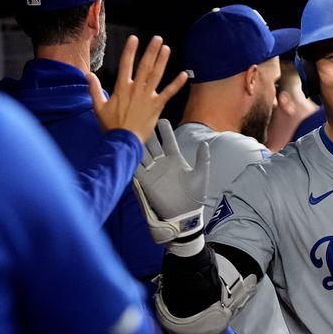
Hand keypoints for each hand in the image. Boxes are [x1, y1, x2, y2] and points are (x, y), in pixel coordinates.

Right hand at [87, 35, 187, 142]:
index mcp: (121, 88)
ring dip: (162, 61)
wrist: (124, 140)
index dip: (130, 51)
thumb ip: (94, 89)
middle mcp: (136, 89)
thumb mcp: (98, 106)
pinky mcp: (157, 106)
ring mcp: (148, 97)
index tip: (134, 38)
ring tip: (167, 49)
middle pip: (145, 66)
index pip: (125, 64)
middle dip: (151, 51)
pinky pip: (169, 93)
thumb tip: (88, 75)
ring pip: (156, 75)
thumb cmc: (111, 125)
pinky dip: (177, 84)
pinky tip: (183, 74)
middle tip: (157, 39)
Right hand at [133, 119, 208, 242]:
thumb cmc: (195, 196)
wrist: (185, 215)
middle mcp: (162, 163)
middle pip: (153, 143)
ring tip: (132, 130)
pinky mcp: (146, 182)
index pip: (168, 140)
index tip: (161, 119)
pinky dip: (131, 159)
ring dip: (138, 143)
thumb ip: (203, 159)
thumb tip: (204, 143)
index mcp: (176, 159)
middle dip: (148, 132)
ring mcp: (153, 171)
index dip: (165, 130)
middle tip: (142, 119)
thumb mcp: (201, 175)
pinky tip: (127, 149)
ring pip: (143, 153)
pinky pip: (136, 168)